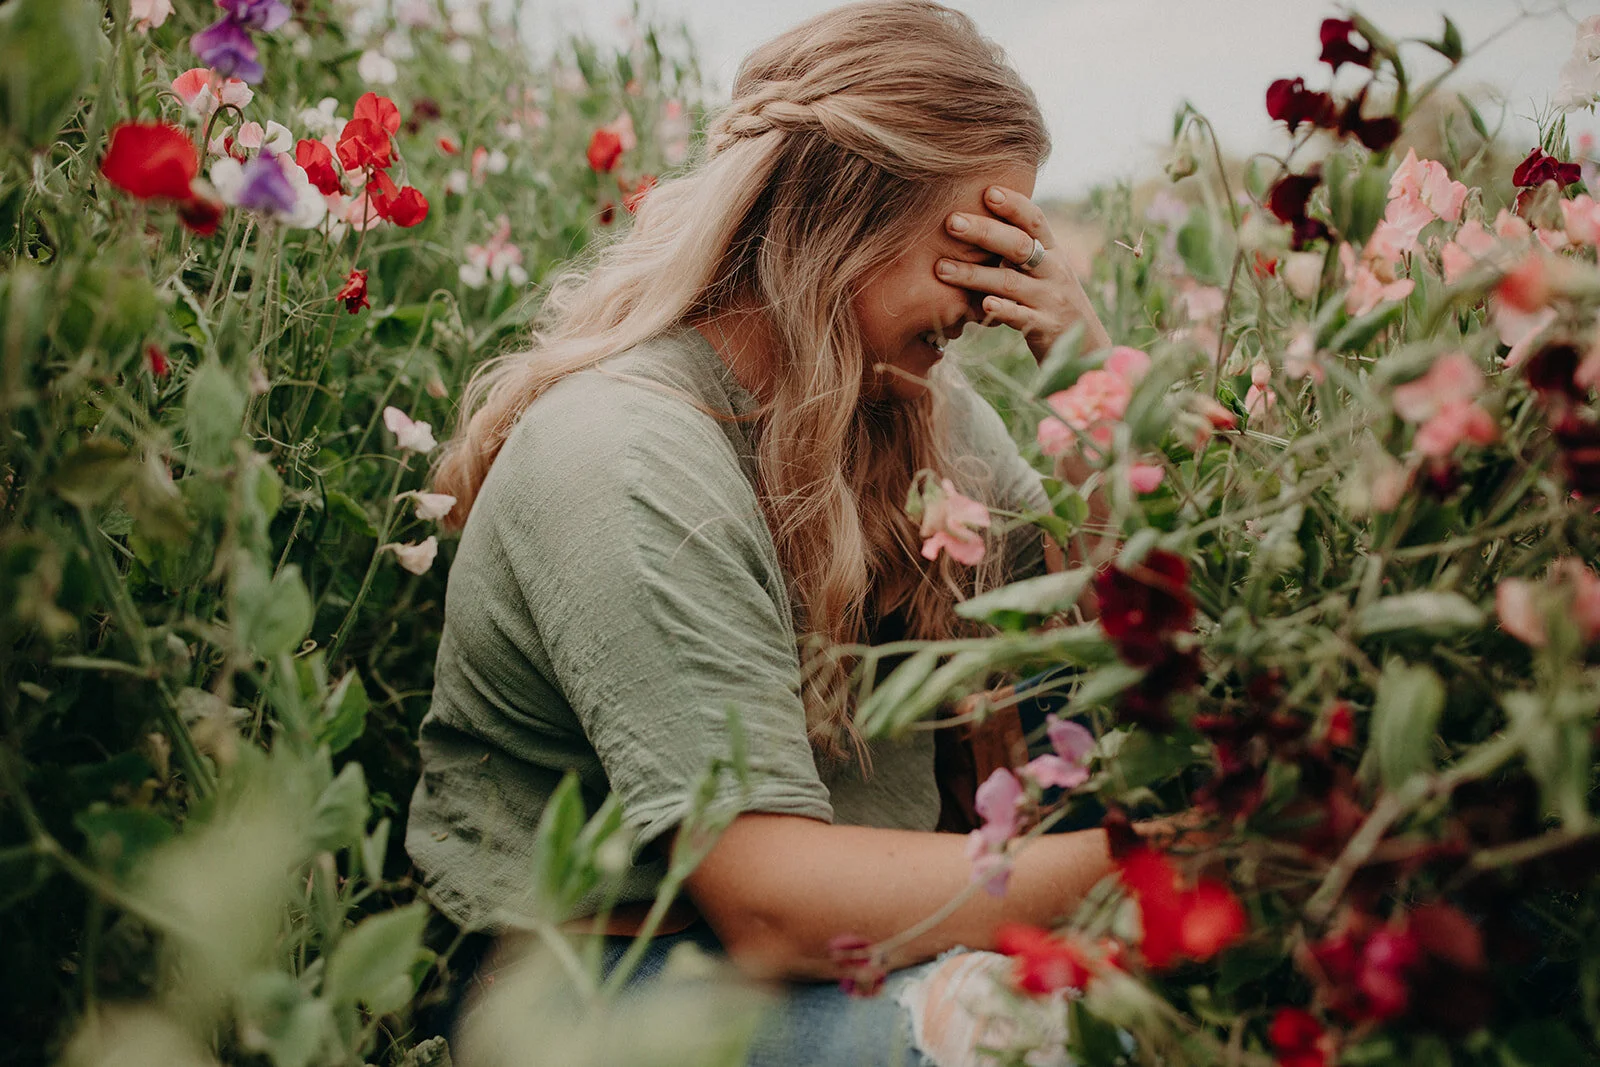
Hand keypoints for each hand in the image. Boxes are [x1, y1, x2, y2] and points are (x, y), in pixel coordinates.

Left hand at [936, 184, 1112, 362]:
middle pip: (1018, 246)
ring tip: (941, 268)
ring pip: (1010, 282)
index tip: (987, 191)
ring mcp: (1050, 300)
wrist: (1086, 345)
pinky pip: (1021, 318)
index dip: (1013, 204)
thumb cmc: (1050, 301)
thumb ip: (1019, 249)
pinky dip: (1002, 310)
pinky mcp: (1045, 328)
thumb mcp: (1043, 270)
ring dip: (974, 274)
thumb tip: (979, 218)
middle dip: (984, 232)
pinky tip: (983, 305)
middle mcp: (1054, 271)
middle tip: (951, 222)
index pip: (1035, 220)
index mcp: (1052, 252)